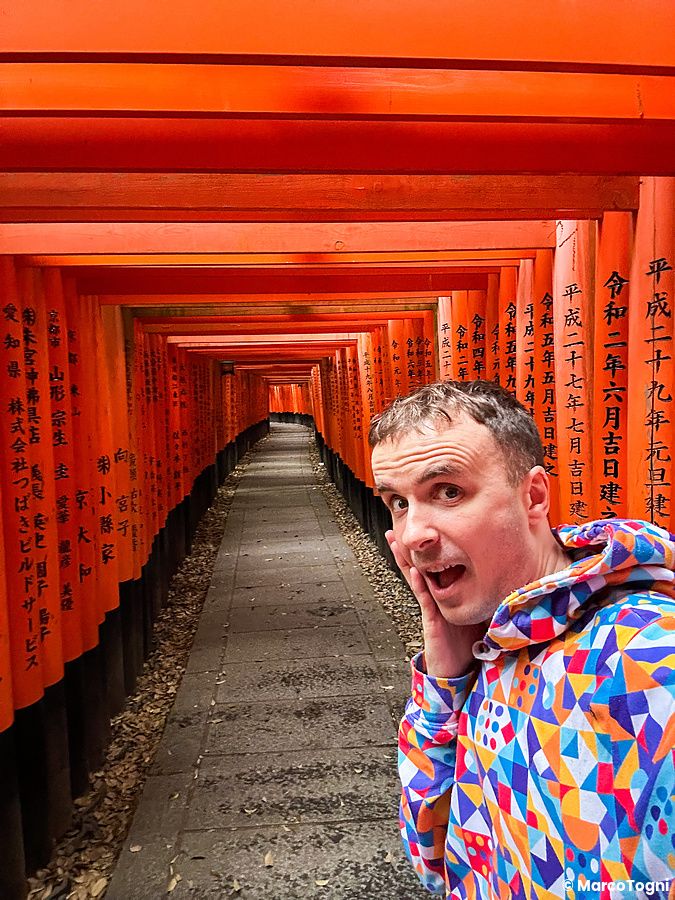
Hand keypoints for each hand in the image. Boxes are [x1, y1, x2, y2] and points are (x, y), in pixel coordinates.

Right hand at [386, 530, 485, 677]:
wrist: (456, 672)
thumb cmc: (465, 646)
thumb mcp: (472, 615)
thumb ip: (475, 599)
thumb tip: (493, 580)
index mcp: (441, 597)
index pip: (430, 569)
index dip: (422, 551)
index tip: (416, 533)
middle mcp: (432, 600)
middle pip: (415, 569)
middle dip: (404, 551)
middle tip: (392, 531)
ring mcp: (430, 609)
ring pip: (414, 579)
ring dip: (404, 561)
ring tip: (395, 543)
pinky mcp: (432, 620)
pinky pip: (424, 599)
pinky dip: (419, 584)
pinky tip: (414, 571)